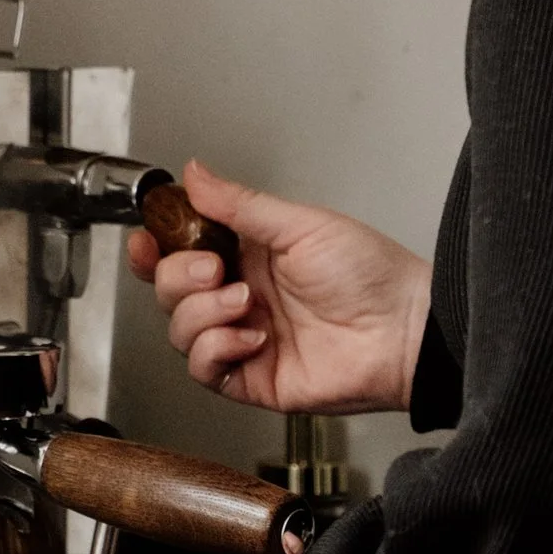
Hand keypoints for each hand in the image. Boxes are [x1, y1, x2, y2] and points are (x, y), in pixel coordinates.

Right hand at [126, 157, 428, 414]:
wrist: (405, 331)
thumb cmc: (372, 275)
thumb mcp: (301, 225)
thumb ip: (239, 204)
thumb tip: (195, 174)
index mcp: (248, 256)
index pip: (179, 252)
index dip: (154, 249)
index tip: (147, 240)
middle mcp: (240, 298)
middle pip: (169, 292)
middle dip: (179, 276)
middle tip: (213, 267)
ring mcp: (244, 339)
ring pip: (180, 331)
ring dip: (203, 313)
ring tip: (245, 302)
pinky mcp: (252, 379)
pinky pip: (205, 370)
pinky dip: (217, 349)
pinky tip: (252, 336)